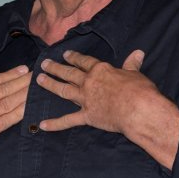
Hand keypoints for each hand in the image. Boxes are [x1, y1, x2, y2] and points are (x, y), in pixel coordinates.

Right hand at [0, 65, 30, 177]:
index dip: (10, 75)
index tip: (22, 70)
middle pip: (5, 89)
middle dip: (23, 81)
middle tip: (37, 75)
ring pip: (9, 102)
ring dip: (25, 94)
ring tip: (37, 87)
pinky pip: (8, 120)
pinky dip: (20, 112)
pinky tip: (30, 107)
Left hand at [37, 50, 178, 168]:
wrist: (138, 110)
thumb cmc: (139, 90)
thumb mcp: (135, 74)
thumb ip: (132, 64)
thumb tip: (138, 52)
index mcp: (101, 70)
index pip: (84, 62)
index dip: (74, 57)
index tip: (65, 54)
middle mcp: (89, 82)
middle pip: (69, 73)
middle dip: (55, 68)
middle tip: (44, 64)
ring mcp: (86, 99)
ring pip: (64, 90)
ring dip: (50, 85)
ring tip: (39, 80)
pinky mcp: (87, 116)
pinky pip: (67, 120)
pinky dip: (55, 124)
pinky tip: (42, 125)